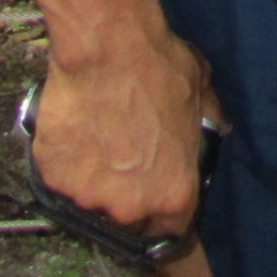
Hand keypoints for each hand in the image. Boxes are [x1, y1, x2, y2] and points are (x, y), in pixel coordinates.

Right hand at [31, 26, 224, 236]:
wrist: (107, 48)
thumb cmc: (161, 68)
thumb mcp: (201, 91)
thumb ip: (212, 119)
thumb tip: (223, 128)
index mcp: (173, 194)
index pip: (172, 228)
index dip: (167, 211)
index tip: (160, 192)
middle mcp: (129, 208)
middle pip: (128, 215)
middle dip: (129, 191)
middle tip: (125, 153)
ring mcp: (87, 196)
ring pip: (91, 195)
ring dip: (95, 175)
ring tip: (97, 135)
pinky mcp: (53, 177)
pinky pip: (61, 174)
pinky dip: (66, 158)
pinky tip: (74, 127)